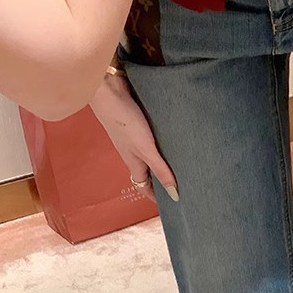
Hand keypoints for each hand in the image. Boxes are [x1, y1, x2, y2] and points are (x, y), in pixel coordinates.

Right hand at [90, 73, 177, 202]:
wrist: (108, 88)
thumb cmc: (124, 121)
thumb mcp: (145, 149)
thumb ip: (161, 170)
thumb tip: (174, 195)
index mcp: (134, 163)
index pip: (145, 187)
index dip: (156, 197)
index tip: (170, 204)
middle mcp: (134, 152)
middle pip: (149, 172)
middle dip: (162, 179)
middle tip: (183, 183)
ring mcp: (135, 136)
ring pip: (151, 154)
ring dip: (164, 159)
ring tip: (184, 162)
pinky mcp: (138, 121)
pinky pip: (152, 137)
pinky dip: (162, 141)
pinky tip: (174, 137)